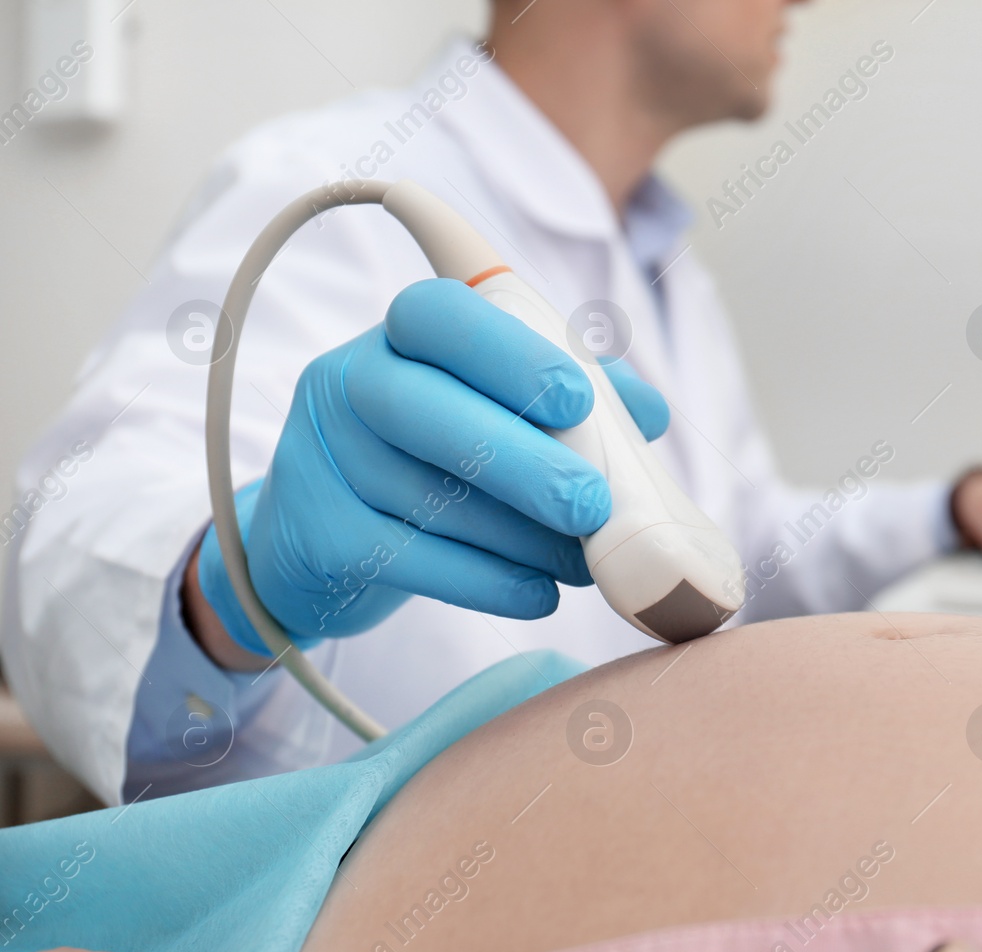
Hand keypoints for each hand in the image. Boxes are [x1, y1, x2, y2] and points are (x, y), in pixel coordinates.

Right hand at [188, 278, 670, 668]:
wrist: (320, 544)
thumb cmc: (432, 461)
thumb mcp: (493, 414)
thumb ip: (569, 401)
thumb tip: (648, 414)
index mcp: (398, 336)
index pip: (438, 315)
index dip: (509, 353)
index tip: (578, 399)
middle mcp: (347, 383)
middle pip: (424, 409)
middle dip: (523, 460)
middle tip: (594, 504)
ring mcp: (322, 460)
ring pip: (426, 496)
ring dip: (520, 536)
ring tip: (584, 561)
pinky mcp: (320, 537)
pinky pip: (412, 559)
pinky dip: (487, 582)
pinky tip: (539, 594)